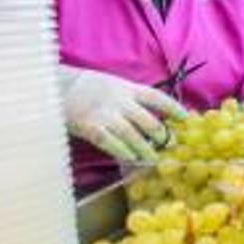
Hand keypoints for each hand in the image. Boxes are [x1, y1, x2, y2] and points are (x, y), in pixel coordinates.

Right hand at [60, 67, 188, 162]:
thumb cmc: (88, 87)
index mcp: (127, 88)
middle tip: (171, 145)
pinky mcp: (91, 127)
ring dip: (145, 150)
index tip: (187, 118)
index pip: (157, 98)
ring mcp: (105, 115)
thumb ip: (131, 98)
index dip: (173, 108)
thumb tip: (153, 115)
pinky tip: (131, 158)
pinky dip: (123, 152)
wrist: (56, 86)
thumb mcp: (114, 85)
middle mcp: (120, 101)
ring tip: (153, 159)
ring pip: (133, 136)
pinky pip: (111, 143)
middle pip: (148, 121)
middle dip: (162, 136)